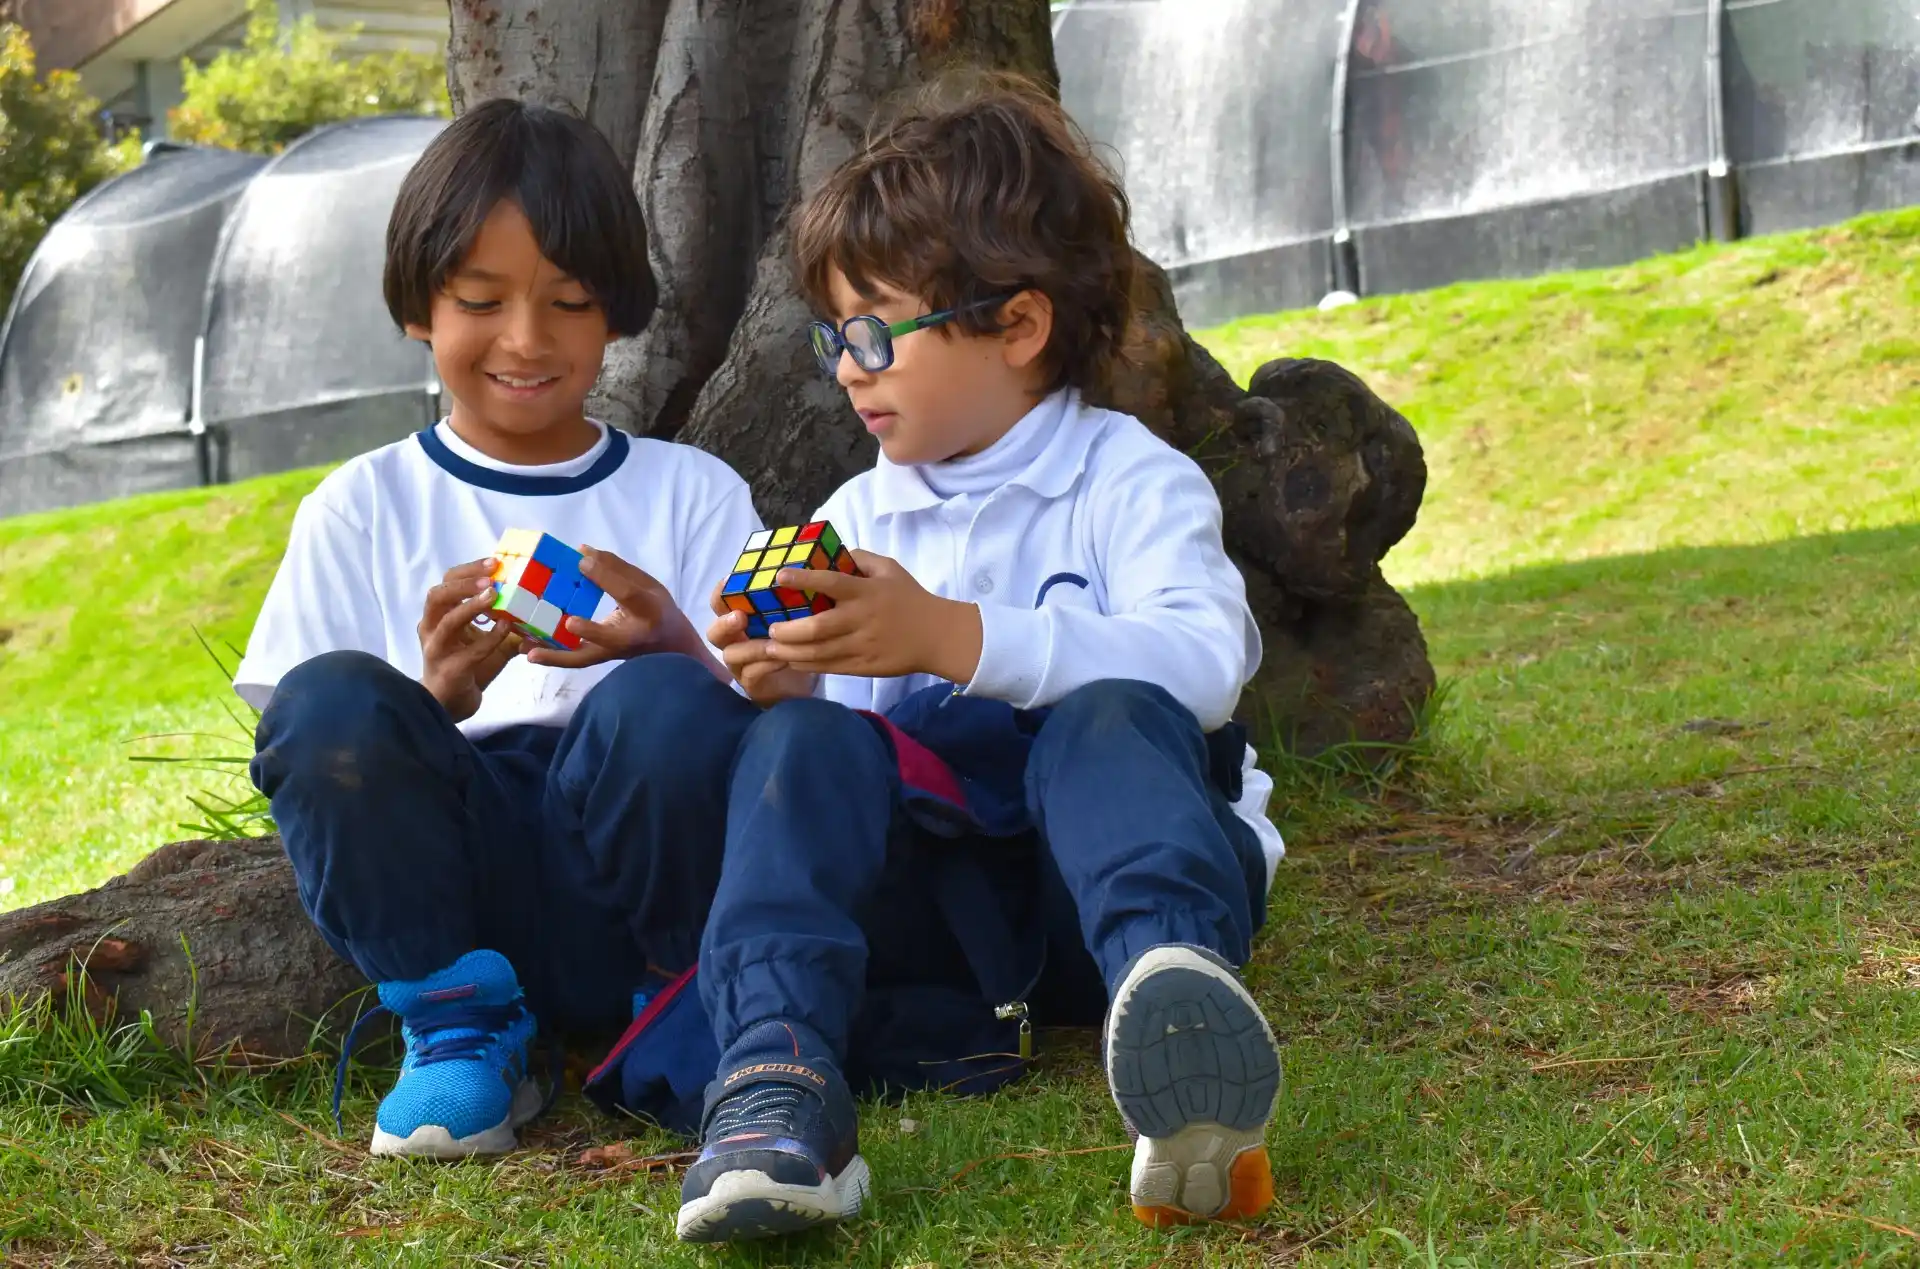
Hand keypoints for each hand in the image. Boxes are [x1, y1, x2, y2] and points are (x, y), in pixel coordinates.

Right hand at [419, 558, 529, 721]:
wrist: (453, 705)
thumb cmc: (469, 667)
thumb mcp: (491, 640)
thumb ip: (507, 623)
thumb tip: (539, 606)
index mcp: (438, 616)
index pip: (446, 583)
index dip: (468, 571)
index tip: (495, 562)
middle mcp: (431, 629)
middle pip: (437, 595)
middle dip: (464, 582)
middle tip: (492, 576)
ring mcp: (437, 650)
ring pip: (446, 622)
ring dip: (470, 605)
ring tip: (493, 595)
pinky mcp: (450, 671)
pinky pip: (469, 652)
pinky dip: (489, 639)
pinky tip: (506, 629)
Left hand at [526, 547, 697, 668]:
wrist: (669, 646)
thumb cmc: (657, 609)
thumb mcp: (647, 584)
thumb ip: (616, 569)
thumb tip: (582, 551)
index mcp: (649, 612)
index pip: (628, 595)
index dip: (606, 578)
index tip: (583, 561)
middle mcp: (632, 637)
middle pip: (610, 639)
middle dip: (591, 632)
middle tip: (570, 623)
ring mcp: (614, 653)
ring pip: (584, 659)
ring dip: (557, 657)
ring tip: (529, 651)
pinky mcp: (599, 659)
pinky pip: (574, 659)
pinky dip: (551, 656)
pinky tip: (529, 650)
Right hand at [705, 588, 817, 704]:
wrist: (807, 679)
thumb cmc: (796, 642)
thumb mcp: (793, 617)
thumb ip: (789, 598)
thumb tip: (800, 569)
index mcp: (740, 621)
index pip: (720, 604)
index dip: (721, 592)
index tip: (729, 580)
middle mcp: (734, 642)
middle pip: (714, 632)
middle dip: (724, 623)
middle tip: (740, 617)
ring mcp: (740, 665)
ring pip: (731, 655)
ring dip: (752, 647)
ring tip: (772, 642)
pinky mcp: (752, 685)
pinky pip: (751, 674)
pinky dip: (766, 665)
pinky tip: (784, 659)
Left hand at [760, 551, 981, 681]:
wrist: (937, 636)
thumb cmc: (911, 599)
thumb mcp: (890, 569)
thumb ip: (861, 559)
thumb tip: (834, 552)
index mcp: (866, 592)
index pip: (830, 583)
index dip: (803, 579)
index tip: (780, 576)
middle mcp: (861, 619)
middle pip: (817, 627)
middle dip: (788, 630)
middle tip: (771, 627)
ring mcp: (862, 646)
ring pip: (819, 652)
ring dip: (791, 651)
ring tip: (772, 647)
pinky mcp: (864, 667)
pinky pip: (830, 668)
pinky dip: (808, 665)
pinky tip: (793, 660)